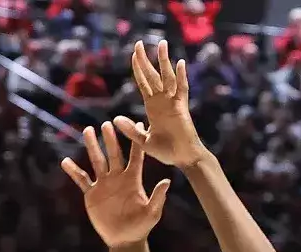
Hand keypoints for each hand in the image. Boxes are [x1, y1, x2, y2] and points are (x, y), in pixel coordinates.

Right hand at [61, 122, 169, 248]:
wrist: (124, 240)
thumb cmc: (141, 228)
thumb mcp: (152, 213)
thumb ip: (158, 197)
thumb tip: (167, 181)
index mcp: (133, 179)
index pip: (135, 156)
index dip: (136, 142)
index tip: (138, 124)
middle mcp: (118, 178)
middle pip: (114, 154)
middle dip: (111, 139)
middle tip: (107, 124)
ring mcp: (104, 184)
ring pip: (97, 161)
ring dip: (92, 147)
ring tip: (88, 131)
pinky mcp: (92, 194)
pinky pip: (81, 179)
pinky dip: (73, 171)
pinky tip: (65, 162)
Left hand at [114, 41, 206, 170]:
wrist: (184, 159)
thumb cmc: (166, 152)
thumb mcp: (144, 141)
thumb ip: (131, 130)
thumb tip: (115, 118)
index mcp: (152, 107)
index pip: (143, 83)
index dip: (138, 68)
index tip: (133, 54)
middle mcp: (162, 101)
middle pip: (153, 74)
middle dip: (146, 59)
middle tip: (139, 42)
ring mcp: (173, 102)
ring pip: (167, 76)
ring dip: (164, 60)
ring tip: (162, 43)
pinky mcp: (182, 107)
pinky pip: (182, 89)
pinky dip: (181, 76)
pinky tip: (180, 63)